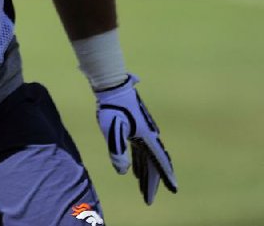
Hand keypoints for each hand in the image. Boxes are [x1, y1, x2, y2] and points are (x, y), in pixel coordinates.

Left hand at [95, 74, 177, 204]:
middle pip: (154, 164)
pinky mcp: (136, 129)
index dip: (166, 177)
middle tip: (148, 200)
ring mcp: (143, 132)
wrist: (112, 86)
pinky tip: (134, 171)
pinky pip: (140, 151)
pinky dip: (139, 163)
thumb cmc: (111, 106)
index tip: (174, 190)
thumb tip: (123, 172)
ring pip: (147, 158)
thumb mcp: (111, 130)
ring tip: (142, 190)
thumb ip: (117, 151)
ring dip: (145, 174)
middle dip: (152, 183)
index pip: (159, 161)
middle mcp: (149, 135)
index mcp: (146, 137)